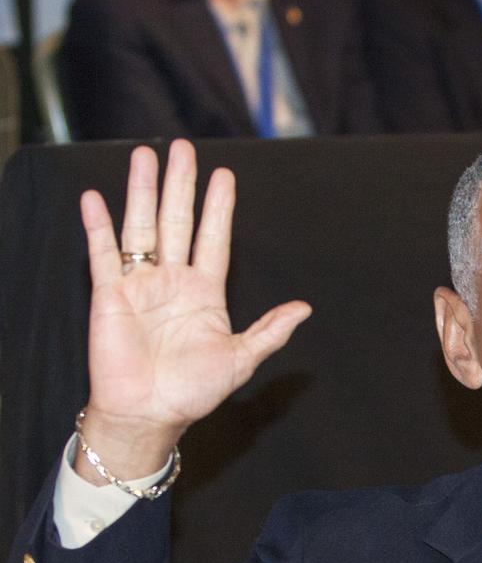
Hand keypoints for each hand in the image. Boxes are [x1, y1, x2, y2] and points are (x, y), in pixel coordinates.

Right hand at [76, 139, 310, 482]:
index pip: (214, 239)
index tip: (224, 175)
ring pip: (141, 227)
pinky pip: (103, 254)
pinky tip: (96, 198)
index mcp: (205, 293)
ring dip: (142, 191)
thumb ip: (270, 331)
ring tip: (145, 155)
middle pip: (176, 222)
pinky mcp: (109, 296)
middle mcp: (172, 282)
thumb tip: (304, 308)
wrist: (151, 415)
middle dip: (180, 185)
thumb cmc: (193, 392)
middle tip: (182, 148)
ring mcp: (140, 285)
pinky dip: (98, 226)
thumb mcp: (241, 359)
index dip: (219, 208)